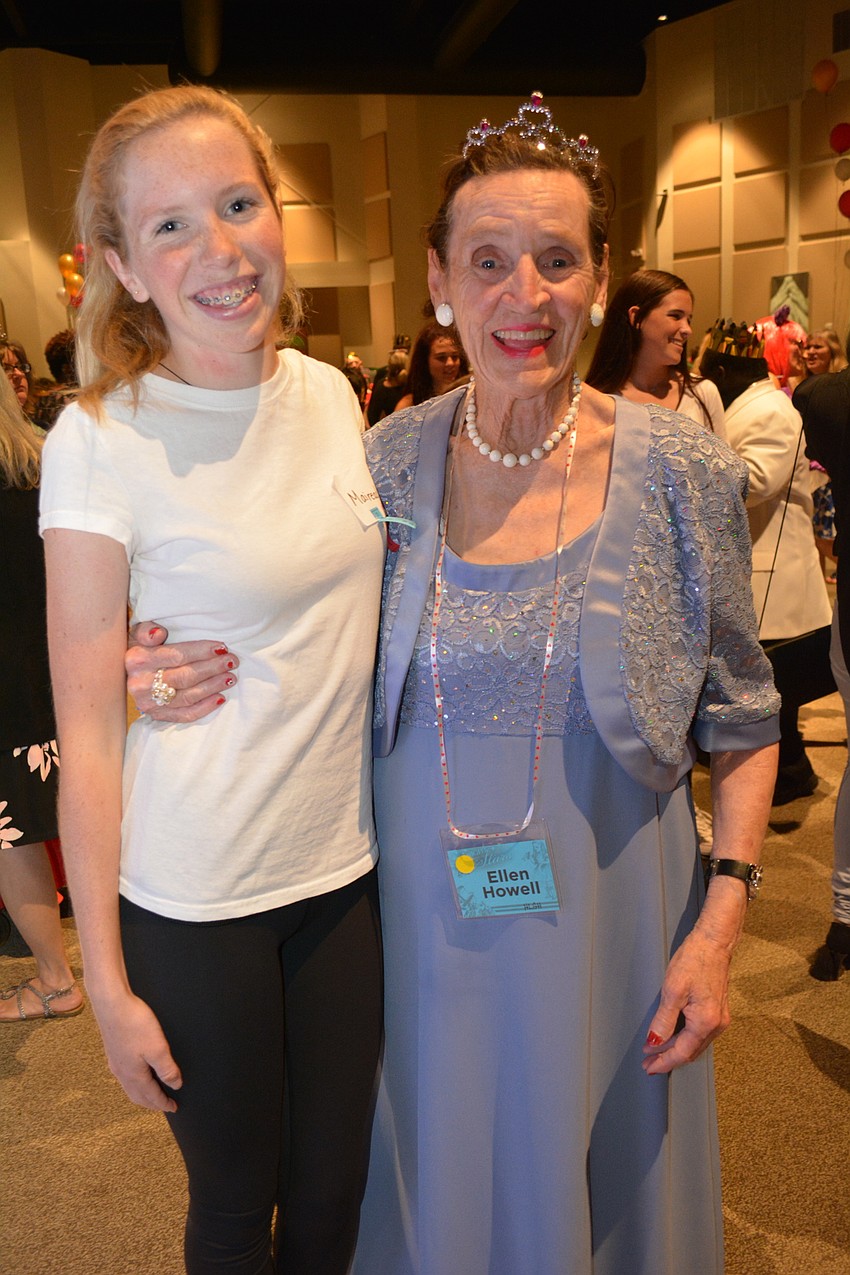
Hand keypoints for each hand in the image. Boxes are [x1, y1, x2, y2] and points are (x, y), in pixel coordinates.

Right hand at [94, 991, 182, 1111]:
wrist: (111, 1003)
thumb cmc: (134, 1023)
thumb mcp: (157, 1048)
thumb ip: (167, 1069)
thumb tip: (175, 1085)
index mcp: (133, 1075)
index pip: (151, 1097)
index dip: (164, 1104)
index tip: (174, 1108)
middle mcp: (121, 1072)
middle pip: (138, 1096)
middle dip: (152, 1103)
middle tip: (164, 1105)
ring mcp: (115, 1062)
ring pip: (130, 1087)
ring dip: (142, 1094)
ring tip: (153, 1093)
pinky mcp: (114, 1051)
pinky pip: (125, 1076)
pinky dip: (135, 1082)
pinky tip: (139, 1074)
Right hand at [126, 621, 238, 721]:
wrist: (127, 672)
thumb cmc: (142, 648)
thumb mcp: (139, 633)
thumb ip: (147, 630)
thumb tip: (159, 633)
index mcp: (138, 659)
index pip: (176, 655)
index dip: (201, 651)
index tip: (222, 647)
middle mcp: (141, 683)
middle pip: (185, 677)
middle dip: (212, 669)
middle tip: (232, 662)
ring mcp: (149, 702)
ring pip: (188, 697)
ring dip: (213, 687)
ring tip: (230, 678)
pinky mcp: (157, 715)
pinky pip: (184, 715)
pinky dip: (205, 708)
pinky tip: (220, 698)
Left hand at [641, 924, 734, 1075]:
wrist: (714, 942)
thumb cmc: (694, 960)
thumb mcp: (672, 991)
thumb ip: (663, 1021)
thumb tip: (654, 1043)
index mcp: (706, 1023)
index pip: (682, 1053)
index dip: (663, 1062)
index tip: (648, 1067)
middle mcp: (717, 1025)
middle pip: (690, 1052)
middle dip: (668, 1058)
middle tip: (648, 1063)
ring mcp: (720, 1018)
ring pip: (696, 1044)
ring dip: (677, 1050)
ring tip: (657, 1053)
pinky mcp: (719, 1010)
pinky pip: (701, 1034)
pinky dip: (686, 1039)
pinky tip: (674, 1037)